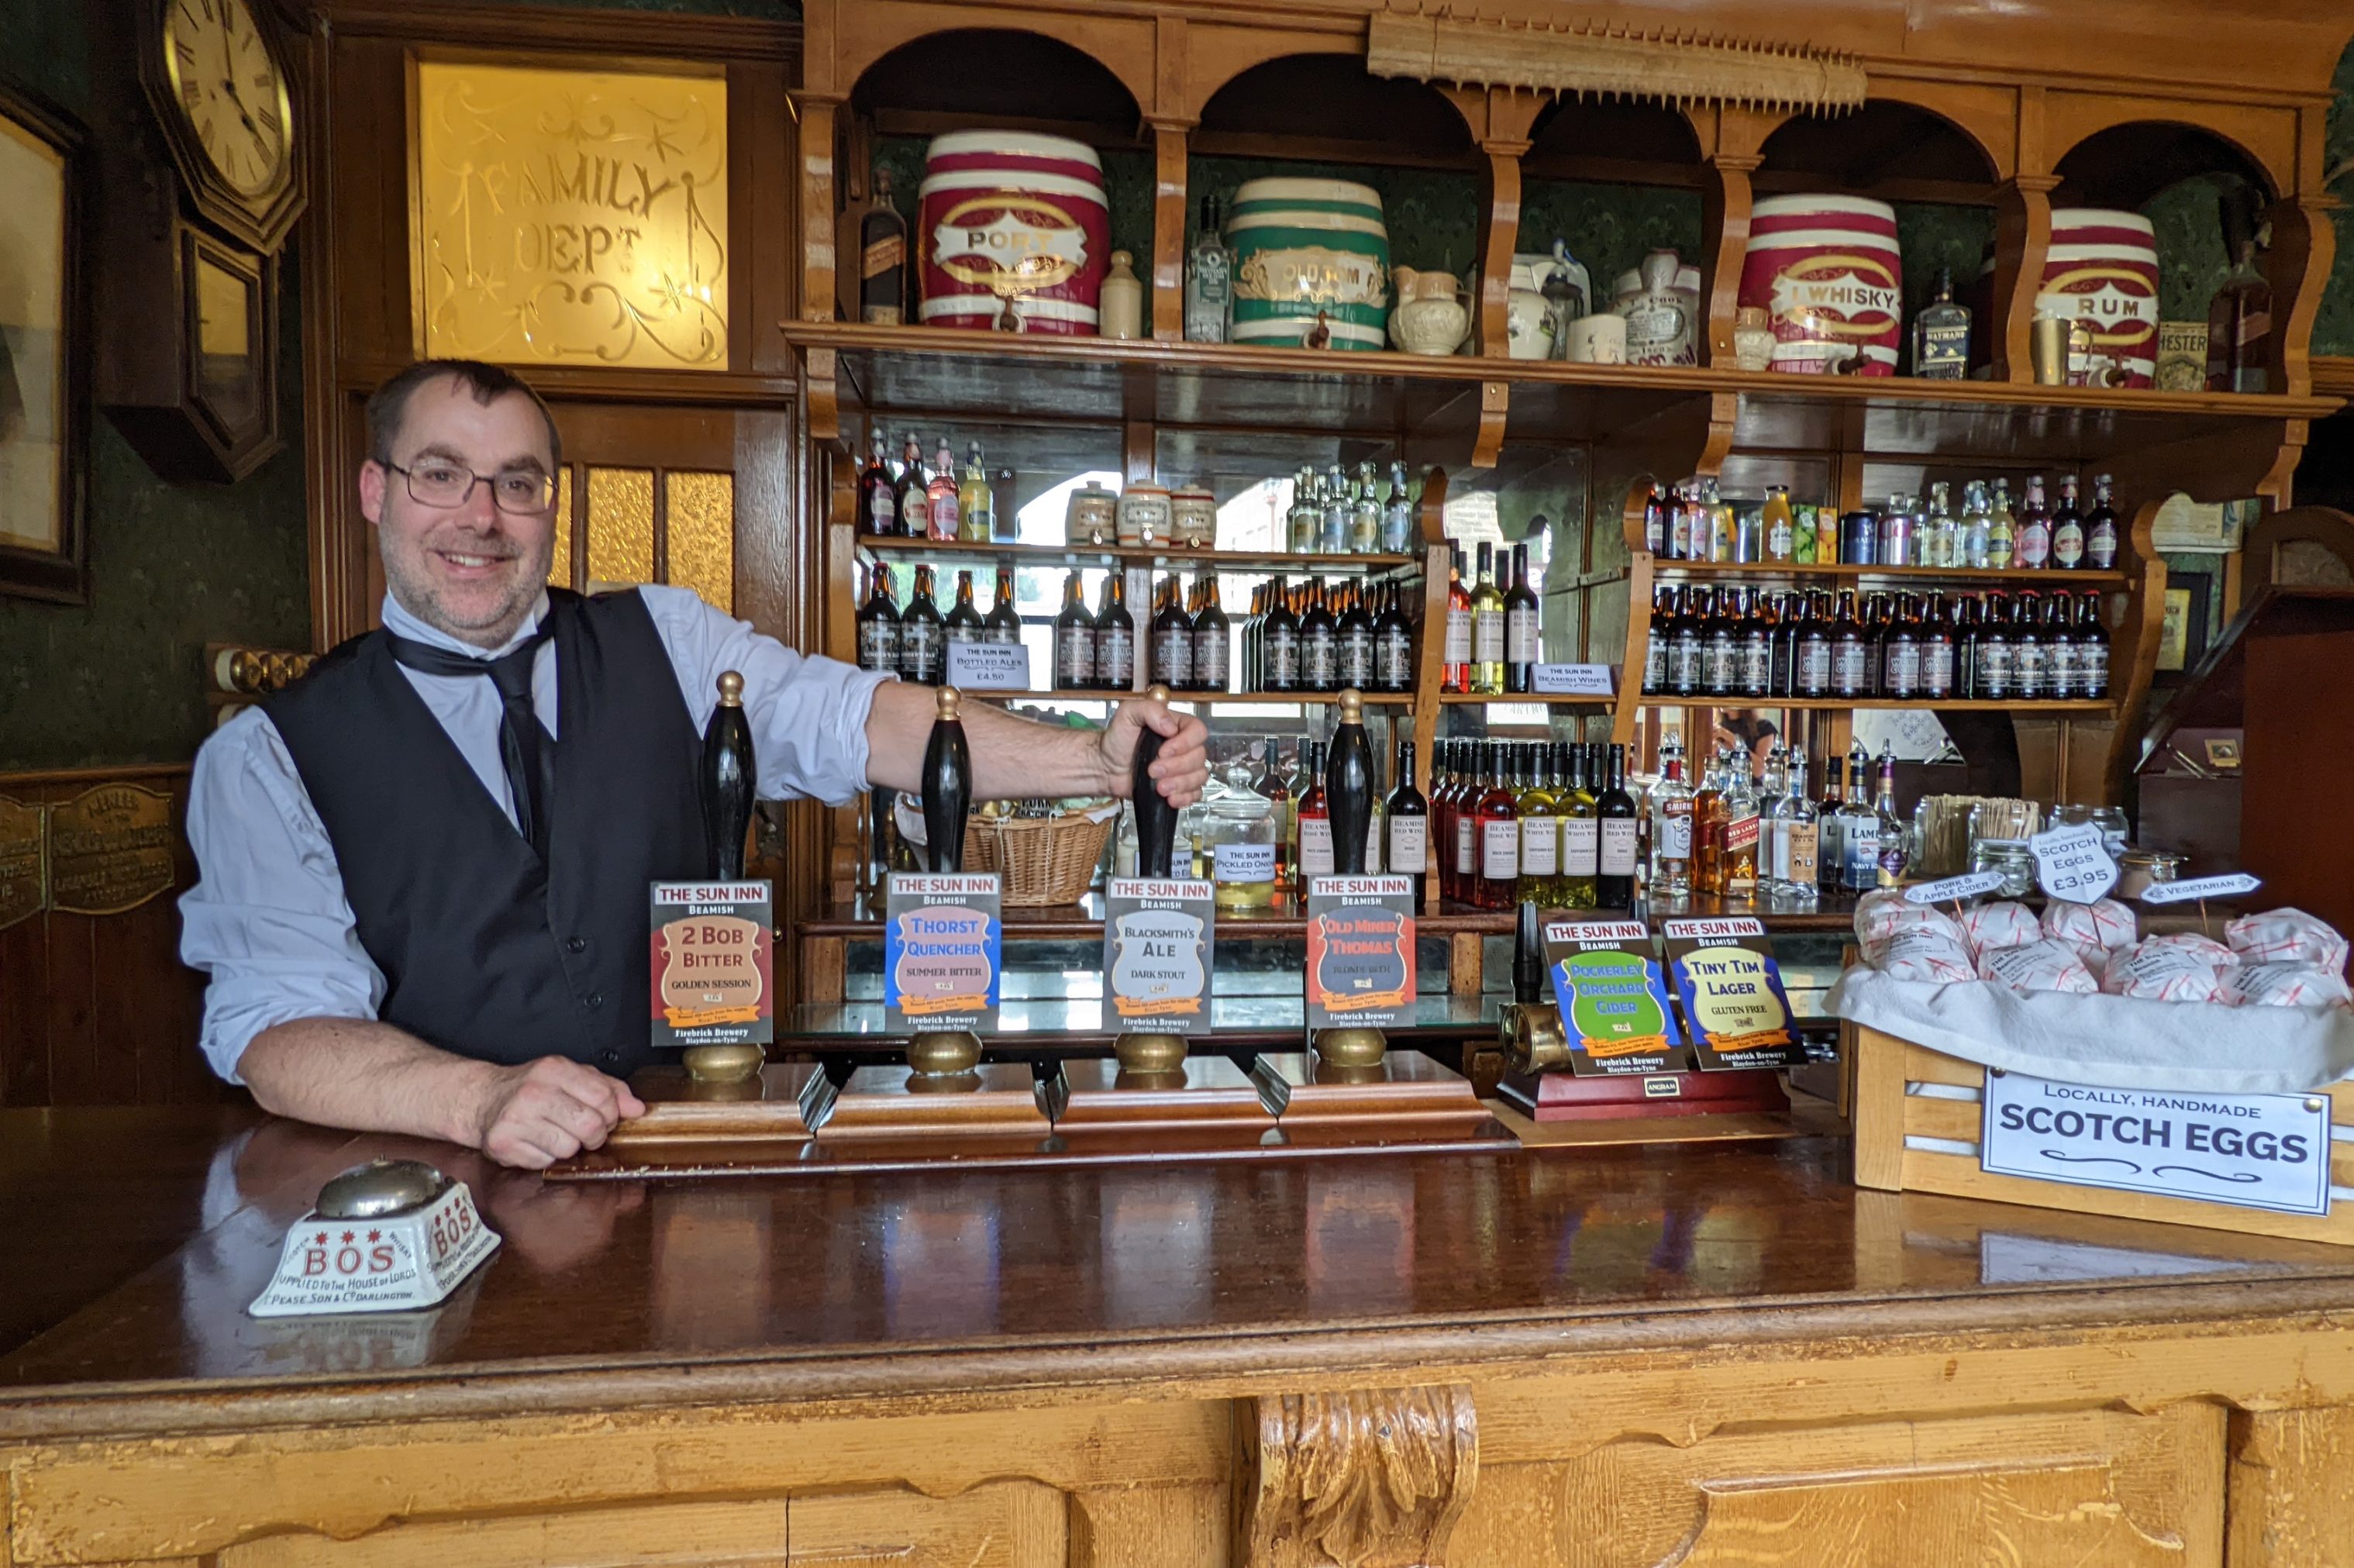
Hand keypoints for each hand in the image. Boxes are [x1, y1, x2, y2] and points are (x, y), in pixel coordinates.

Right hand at [463, 1056, 645, 1169]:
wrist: (483, 1099)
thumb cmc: (532, 1088)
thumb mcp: (571, 1077)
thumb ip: (608, 1088)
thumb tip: (638, 1108)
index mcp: (554, 1069)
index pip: (604, 1097)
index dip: (612, 1113)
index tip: (604, 1116)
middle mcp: (534, 1092)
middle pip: (590, 1125)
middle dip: (595, 1134)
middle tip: (584, 1131)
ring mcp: (516, 1118)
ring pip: (569, 1148)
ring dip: (568, 1147)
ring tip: (554, 1133)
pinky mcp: (503, 1144)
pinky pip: (544, 1162)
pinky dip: (545, 1157)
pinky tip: (536, 1142)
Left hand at [1100, 696, 1210, 807]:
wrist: (1106, 767)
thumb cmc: (1117, 740)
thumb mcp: (1128, 714)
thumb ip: (1149, 710)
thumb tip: (1170, 726)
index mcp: (1178, 726)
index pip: (1198, 731)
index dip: (1185, 743)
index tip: (1163, 751)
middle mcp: (1185, 746)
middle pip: (1199, 757)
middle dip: (1176, 767)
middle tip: (1153, 770)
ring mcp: (1184, 768)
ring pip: (1199, 777)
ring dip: (1180, 784)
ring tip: (1159, 787)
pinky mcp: (1180, 786)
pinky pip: (1195, 793)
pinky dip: (1185, 798)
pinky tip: (1170, 798)